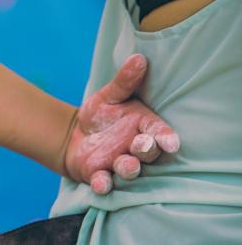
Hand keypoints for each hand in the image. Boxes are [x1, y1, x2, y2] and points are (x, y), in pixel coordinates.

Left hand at [64, 54, 179, 194]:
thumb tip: (138, 58)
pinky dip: (104, 185)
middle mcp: (134, 147)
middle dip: (146, 150)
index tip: (171, 142)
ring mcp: (118, 163)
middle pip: (148, 152)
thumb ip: (123, 82)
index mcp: (142, 127)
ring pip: (129, 170)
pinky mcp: (100, 175)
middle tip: (142, 146)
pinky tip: (102, 184)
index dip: (166, 138)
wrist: (73, 135)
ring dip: (130, 169)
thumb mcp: (108, 96)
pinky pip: (105, 183)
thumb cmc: (100, 115)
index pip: (159, 132)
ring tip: (128, 166)